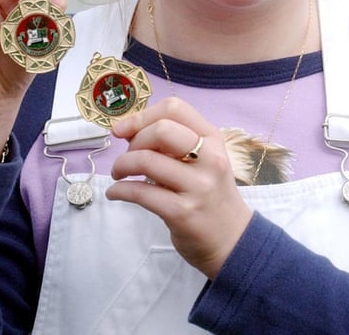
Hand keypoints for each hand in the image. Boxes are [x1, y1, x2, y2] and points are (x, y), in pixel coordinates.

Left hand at [107, 97, 253, 279]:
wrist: (233, 240)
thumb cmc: (211, 195)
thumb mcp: (202, 161)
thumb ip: (172, 144)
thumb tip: (128, 130)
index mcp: (213, 139)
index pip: (175, 108)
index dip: (142, 116)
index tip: (123, 130)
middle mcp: (209, 158)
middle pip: (161, 130)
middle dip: (133, 141)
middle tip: (128, 158)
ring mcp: (197, 186)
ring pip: (146, 160)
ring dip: (121, 165)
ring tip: (119, 175)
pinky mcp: (182, 212)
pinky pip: (140, 193)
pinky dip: (119, 190)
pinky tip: (115, 193)